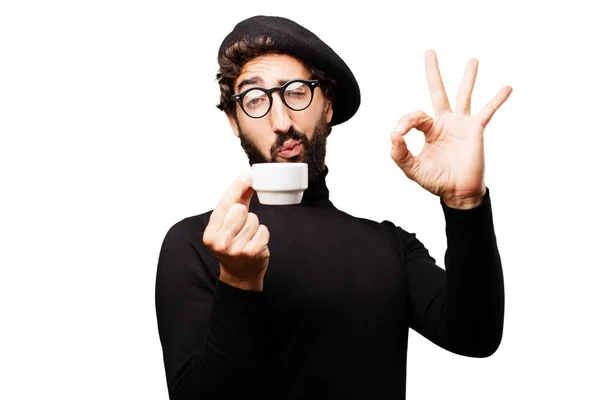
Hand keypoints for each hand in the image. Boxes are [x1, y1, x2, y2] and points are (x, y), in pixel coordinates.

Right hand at [202, 173, 269, 290]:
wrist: (241, 275)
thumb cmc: (234, 245)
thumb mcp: (229, 225)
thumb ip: (237, 202)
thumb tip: (247, 181)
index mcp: (210, 234)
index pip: (224, 205)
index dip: (236, 188)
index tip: (247, 176)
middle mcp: (220, 242)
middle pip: (240, 210)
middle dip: (245, 216)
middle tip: (242, 230)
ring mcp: (235, 249)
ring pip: (253, 220)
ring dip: (254, 227)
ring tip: (248, 239)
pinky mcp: (251, 253)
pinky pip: (263, 230)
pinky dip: (262, 235)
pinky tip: (256, 245)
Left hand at [390, 49, 511, 208]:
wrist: (457, 193)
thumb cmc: (435, 181)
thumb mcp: (411, 168)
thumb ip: (399, 152)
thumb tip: (393, 133)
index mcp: (429, 130)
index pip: (414, 116)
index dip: (405, 122)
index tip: (399, 134)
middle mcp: (445, 123)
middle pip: (438, 91)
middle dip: (433, 72)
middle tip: (429, 51)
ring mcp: (461, 125)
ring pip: (463, 96)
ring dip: (468, 78)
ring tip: (473, 60)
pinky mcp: (475, 131)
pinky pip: (487, 112)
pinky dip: (496, 100)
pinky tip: (507, 88)